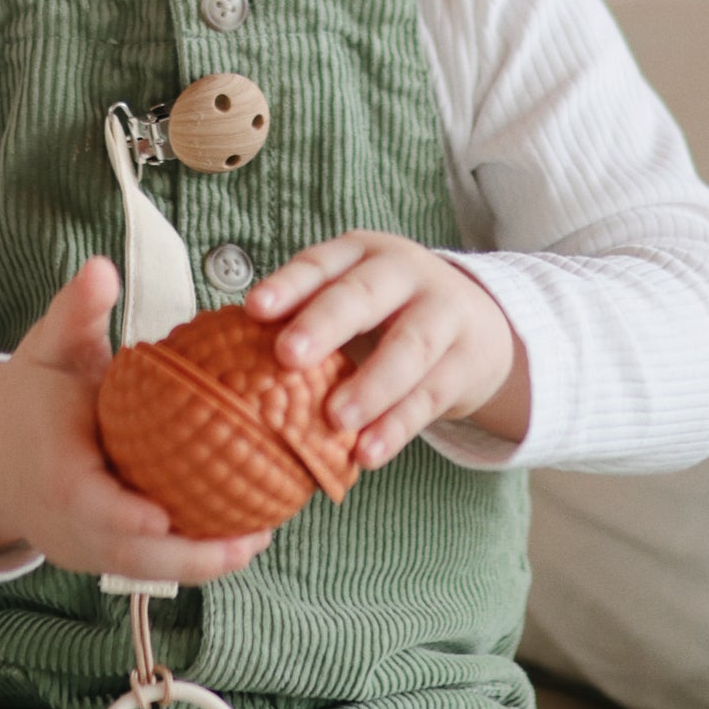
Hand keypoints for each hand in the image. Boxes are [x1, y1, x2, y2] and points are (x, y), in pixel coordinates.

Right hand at [0, 258, 272, 582]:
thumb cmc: (29, 396)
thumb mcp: (49, 349)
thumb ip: (76, 312)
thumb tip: (101, 268)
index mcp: (56, 474)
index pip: (90, 504)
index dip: (126, 516)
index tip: (168, 516)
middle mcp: (66, 522)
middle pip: (129, 554)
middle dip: (191, 557)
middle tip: (252, 538)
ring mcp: (79, 547)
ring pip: (143, 570)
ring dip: (200, 564)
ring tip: (256, 541)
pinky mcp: (94, 557)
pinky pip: (143, 565)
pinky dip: (185, 559)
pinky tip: (234, 539)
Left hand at [248, 231, 529, 466]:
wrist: (482, 325)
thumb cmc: (388, 315)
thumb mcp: (353, 299)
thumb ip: (305, 319)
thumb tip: (227, 362)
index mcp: (363, 254)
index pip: (321, 264)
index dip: (288, 285)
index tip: (253, 309)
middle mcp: (405, 275)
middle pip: (365, 295)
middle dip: (325, 323)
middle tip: (288, 356)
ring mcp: (442, 315)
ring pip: (408, 348)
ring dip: (371, 385)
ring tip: (336, 419)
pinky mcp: (464, 363)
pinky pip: (430, 397)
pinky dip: (397, 427)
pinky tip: (367, 454)